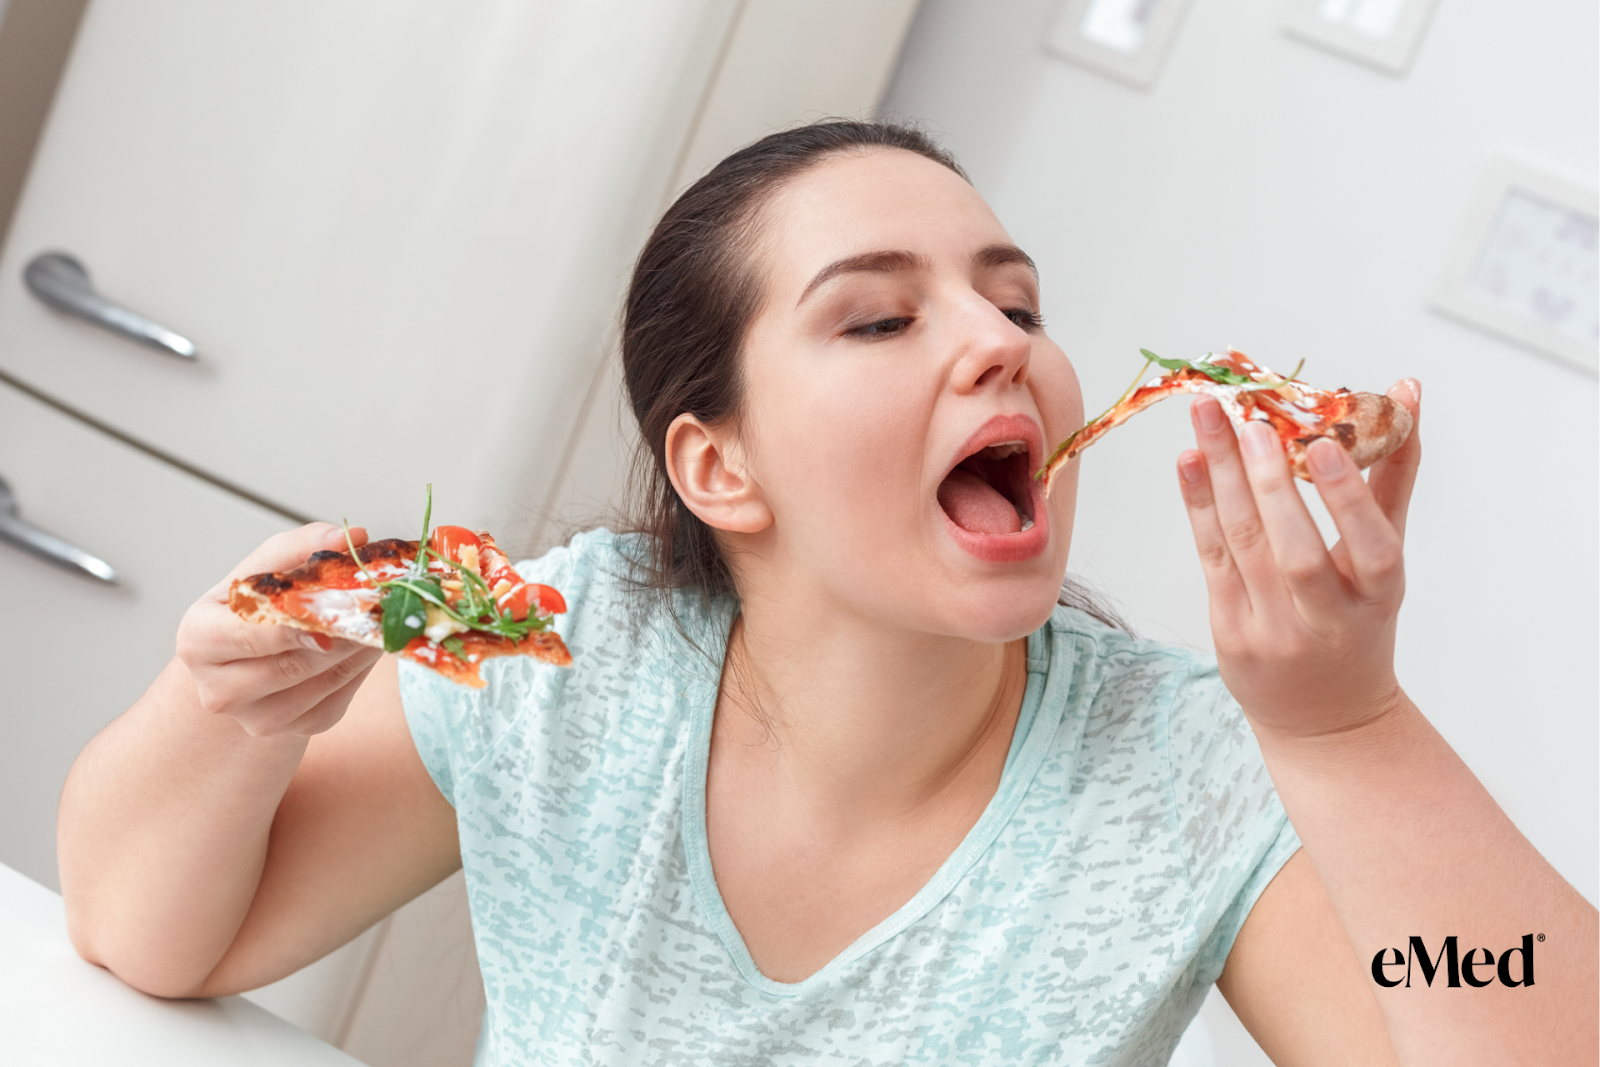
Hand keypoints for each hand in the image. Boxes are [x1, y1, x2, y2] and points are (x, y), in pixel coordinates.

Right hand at [175, 523, 383, 737]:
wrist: (245, 659)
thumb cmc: (251, 605)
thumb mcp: (265, 567)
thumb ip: (302, 546)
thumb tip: (350, 537)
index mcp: (199, 640)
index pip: (248, 634)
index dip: (295, 622)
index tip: (336, 606)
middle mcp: (219, 689)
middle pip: (291, 664)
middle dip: (341, 632)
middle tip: (379, 604)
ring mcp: (258, 718)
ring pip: (322, 683)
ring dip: (359, 649)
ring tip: (380, 617)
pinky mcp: (296, 729)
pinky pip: (339, 698)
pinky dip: (360, 667)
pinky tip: (370, 642)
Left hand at [1175, 380, 1421, 738]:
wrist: (1325, 719)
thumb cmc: (1359, 621)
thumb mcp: (1385, 558)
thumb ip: (1391, 476)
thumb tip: (1405, 391)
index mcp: (1377, 599)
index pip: (1371, 549)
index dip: (1348, 498)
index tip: (1323, 443)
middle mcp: (1326, 620)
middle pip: (1294, 550)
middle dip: (1268, 482)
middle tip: (1248, 420)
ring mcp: (1273, 631)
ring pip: (1244, 549)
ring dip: (1222, 479)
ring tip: (1209, 418)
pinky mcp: (1230, 633)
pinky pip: (1212, 560)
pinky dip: (1199, 508)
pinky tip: (1190, 462)